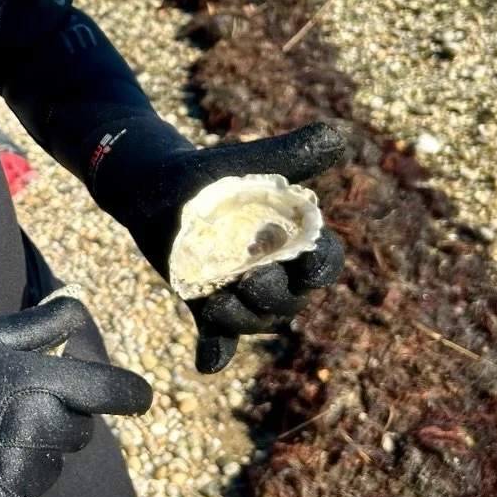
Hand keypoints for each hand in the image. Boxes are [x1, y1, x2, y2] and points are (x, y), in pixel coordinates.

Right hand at [0, 298, 152, 496]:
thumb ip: (43, 322)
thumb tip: (82, 300)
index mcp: (35, 380)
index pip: (112, 392)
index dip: (133, 393)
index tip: (141, 397)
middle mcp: (32, 425)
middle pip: (83, 432)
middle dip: (61, 419)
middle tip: (16, 410)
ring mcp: (18, 471)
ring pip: (58, 468)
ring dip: (37, 456)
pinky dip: (21, 491)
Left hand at [108, 122, 347, 373]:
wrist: (156, 183)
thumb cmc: (211, 173)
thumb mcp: (248, 161)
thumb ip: (292, 154)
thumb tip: (341, 134)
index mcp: (293, 241)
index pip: (323, 264)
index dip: (320, 266)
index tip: (309, 260)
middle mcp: (273, 272)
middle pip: (289, 300)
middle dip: (274, 294)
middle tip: (251, 278)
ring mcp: (238, 292)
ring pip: (253, 320)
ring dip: (239, 317)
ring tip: (217, 300)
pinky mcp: (205, 303)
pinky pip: (217, 338)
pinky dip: (214, 352)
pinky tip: (207, 363)